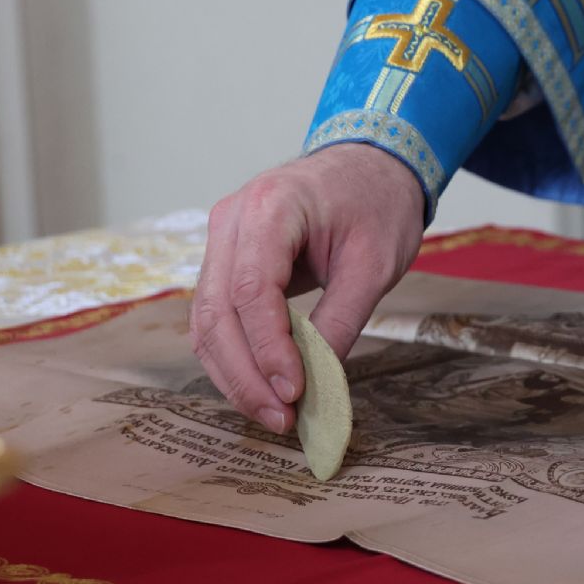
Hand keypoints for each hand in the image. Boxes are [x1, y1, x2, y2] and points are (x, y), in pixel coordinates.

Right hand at [191, 142, 424, 432]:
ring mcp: (222, 239)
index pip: (252, 290)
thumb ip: (342, 320)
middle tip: (281, 419)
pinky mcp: (226, 260)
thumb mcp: (375, 264)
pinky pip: (217, 316)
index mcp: (269, 207)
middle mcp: (230, 220)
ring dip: (234, 374)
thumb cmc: (376, 202)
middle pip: (216, 311)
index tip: (294, 392)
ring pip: (207, 321)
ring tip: (273, 414)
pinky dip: (234, 356)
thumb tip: (318, 383)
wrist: (371, 164)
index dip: (268, 349)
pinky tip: (261, 388)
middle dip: (245, 374)